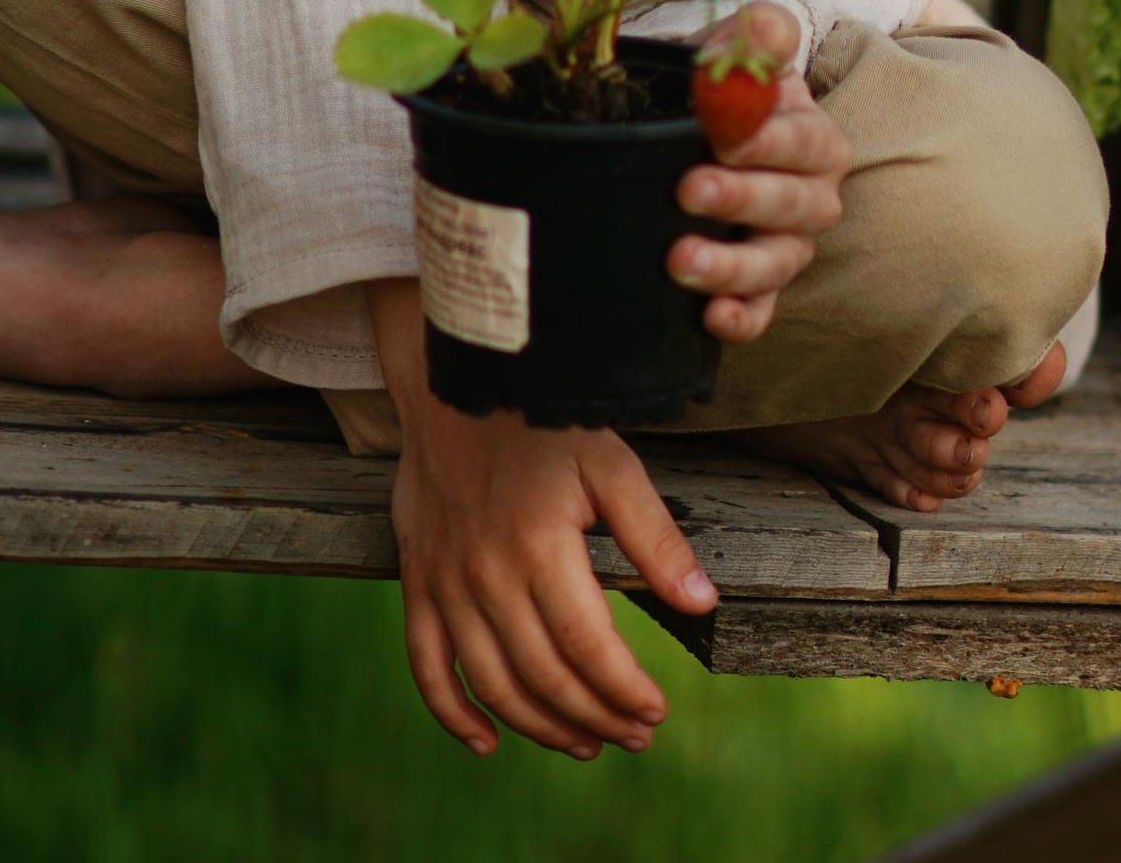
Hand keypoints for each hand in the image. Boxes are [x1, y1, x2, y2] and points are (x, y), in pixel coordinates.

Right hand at [372, 275, 717, 758]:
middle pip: (544, 677)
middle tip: (636, 734)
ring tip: (585, 744)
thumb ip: (656, 535)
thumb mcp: (611, 462)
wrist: (453, 377)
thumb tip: (703, 603)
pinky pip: (426, 666)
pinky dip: (452, 714)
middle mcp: (485, 576)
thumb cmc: (542, 418)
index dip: (626, 691)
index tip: (658, 711)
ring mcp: (444, 584)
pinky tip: (486, 742)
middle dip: (596, 717)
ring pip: (491, 684)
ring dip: (540, 728)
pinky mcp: (417, 580)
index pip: (589, 649)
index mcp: (539, 547)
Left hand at [671, 4, 847, 345]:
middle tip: (688, 190)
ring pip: (776, 265)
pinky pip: (761, 314)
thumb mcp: (734, 50)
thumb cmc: (717, 88)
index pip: (804, 141)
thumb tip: (766, 28)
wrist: (685, 130)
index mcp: (814, 137)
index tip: (722, 139)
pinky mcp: (759, 290)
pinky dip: (741, 320)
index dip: (768, 142)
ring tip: (680, 260)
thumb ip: (756, 35)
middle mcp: (812, 197)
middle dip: (742, 199)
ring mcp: (787, 248)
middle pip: (793, 206)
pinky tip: (711, 317)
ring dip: (732, 266)